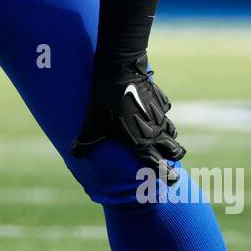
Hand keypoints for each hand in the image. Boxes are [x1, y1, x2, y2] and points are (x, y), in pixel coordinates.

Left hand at [71, 53, 184, 180]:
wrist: (120, 69)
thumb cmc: (105, 100)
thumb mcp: (92, 123)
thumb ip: (85, 142)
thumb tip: (75, 154)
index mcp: (141, 143)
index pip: (160, 166)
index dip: (168, 176)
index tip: (172, 182)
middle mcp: (155, 131)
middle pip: (175, 150)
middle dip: (173, 157)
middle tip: (169, 160)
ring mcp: (160, 114)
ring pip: (172, 131)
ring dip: (168, 137)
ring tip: (159, 138)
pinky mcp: (161, 99)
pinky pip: (166, 112)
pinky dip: (161, 115)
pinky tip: (151, 112)